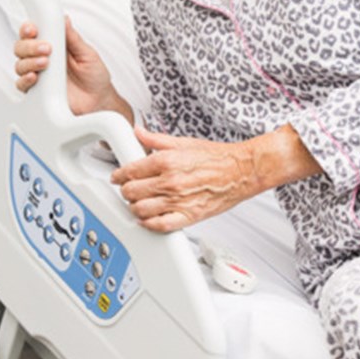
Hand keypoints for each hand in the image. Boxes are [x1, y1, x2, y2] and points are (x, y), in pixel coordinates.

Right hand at [13, 16, 121, 118]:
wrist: (99, 100)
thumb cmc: (94, 76)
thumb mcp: (87, 53)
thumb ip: (73, 38)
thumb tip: (64, 19)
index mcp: (52, 45)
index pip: (32, 33)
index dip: (28, 29)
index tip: (33, 29)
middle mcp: (41, 59)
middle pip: (21, 47)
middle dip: (30, 46)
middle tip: (46, 48)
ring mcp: (38, 75)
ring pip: (20, 65)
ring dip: (30, 62)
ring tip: (45, 63)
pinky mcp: (37, 92)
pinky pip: (22, 85)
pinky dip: (25, 80)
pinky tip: (34, 77)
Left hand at [112, 127, 266, 232]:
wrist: (241, 172)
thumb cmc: (216, 158)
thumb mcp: (182, 142)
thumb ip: (155, 139)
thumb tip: (138, 132)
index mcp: (166, 161)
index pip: (129, 171)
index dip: (119, 175)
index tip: (118, 177)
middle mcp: (170, 181)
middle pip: (131, 192)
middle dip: (126, 191)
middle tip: (130, 189)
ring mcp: (178, 200)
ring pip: (141, 210)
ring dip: (135, 207)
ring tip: (139, 203)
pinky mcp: (188, 216)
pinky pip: (160, 226)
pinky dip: (149, 224)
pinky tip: (148, 219)